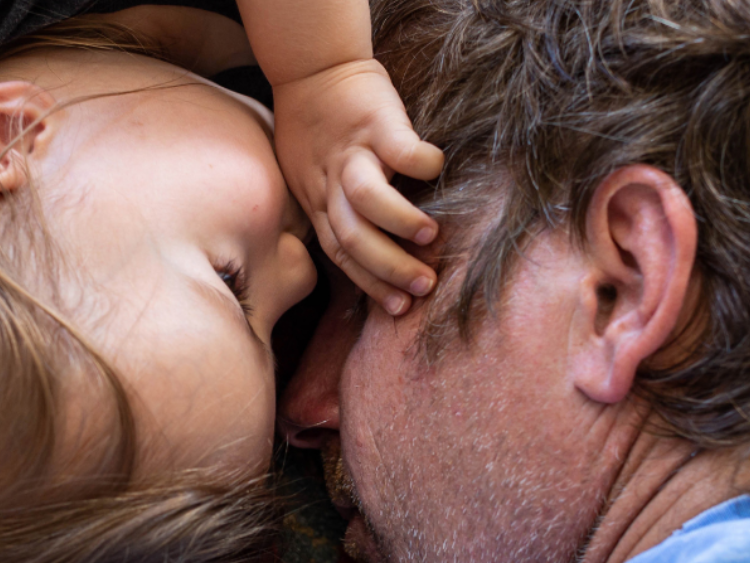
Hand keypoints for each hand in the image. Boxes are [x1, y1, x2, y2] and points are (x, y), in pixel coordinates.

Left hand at [271, 59, 443, 314]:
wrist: (313, 67)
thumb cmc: (319, 129)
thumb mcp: (311, 177)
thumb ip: (334, 212)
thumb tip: (370, 257)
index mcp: (319, 202)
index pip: (341, 254)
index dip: (370, 284)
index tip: (400, 308)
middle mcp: (330, 183)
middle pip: (351, 236)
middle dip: (388, 268)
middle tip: (424, 286)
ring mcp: (351, 151)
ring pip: (364, 198)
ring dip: (398, 222)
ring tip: (430, 236)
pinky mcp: (374, 120)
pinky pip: (399, 148)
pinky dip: (421, 162)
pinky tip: (438, 170)